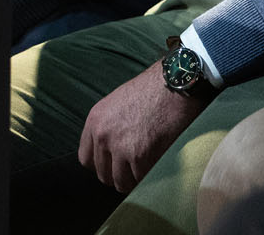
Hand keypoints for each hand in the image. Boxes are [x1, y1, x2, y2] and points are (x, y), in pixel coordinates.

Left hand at [77, 57, 209, 192]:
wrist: (177, 80)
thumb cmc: (154, 89)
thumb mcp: (118, 102)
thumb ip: (109, 126)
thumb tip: (111, 152)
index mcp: (95, 120)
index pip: (86, 160)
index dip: (102, 165)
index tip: (115, 164)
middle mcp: (103, 135)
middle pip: (103, 174)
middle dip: (119, 174)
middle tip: (135, 167)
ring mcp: (120, 147)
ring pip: (121, 182)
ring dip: (134, 179)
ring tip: (148, 167)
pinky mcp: (140, 156)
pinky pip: (141, 180)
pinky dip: (150, 176)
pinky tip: (158, 162)